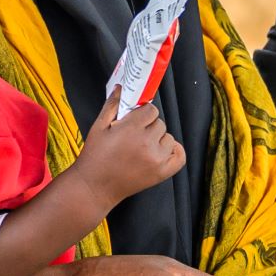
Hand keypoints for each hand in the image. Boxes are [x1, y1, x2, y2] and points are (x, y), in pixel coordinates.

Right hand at [69, 94, 185, 209]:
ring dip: (158, 140)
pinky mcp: (162, 173)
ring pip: (169, 138)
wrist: (94, 187)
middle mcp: (147, 144)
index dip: (142, 114)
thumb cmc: (94, 157)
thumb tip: (121, 87)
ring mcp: (156, 160)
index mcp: (131, 129)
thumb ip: (112, 105)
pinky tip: (162, 151)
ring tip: (142, 147)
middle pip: (160, 123)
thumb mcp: (98, 127)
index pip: (151, 110)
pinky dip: (174, 152)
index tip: (134, 121)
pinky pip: (180, 156)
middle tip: (134, 136)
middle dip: (148, 127)